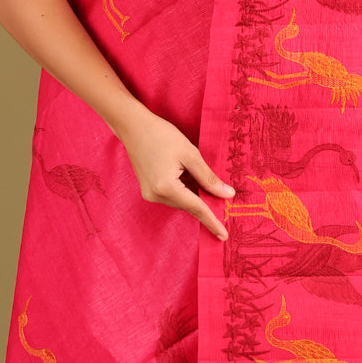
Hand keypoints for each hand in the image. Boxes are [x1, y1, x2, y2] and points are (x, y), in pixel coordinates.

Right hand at [117, 105, 232, 240]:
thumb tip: (227, 195)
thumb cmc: (162, 135)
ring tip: (194, 173)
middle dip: (205, 202)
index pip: (196, 208)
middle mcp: (155, 195)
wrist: (133, 126)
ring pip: (180, 201)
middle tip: (222, 197)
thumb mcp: (190, 154)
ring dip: (193, 194)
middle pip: (188, 205)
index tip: (224, 236)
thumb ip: (209, 178)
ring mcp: (149, 194)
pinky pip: (172, 196)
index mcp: (167, 187)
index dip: (212, 221)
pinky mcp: (147, 190)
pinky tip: (185, 175)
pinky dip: (183, 190)